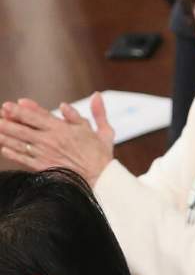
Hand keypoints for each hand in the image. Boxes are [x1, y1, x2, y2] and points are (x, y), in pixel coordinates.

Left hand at [0, 92, 114, 184]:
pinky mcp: (44, 167)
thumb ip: (98, 113)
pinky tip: (3, 148)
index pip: (38, 116)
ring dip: (5, 136)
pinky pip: (24, 159)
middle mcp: (51, 140)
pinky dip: (12, 153)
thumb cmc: (101, 155)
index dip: (22, 110)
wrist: (101, 178)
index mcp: (63, 129)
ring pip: (20, 143)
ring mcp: (45, 154)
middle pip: (23, 128)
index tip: (9, 105)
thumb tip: (96, 95)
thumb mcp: (103, 131)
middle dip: (8, 120)